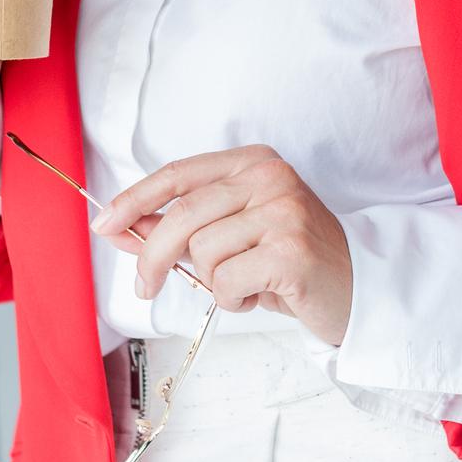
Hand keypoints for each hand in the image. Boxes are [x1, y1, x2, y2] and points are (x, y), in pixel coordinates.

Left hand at [89, 146, 353, 345]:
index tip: (103, 223)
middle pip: (181, 217)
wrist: (358, 287)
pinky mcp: (290, 250)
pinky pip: (225, 282)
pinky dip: (233, 299)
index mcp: (253, 162)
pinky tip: (261, 293)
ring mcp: (282, 210)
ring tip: (245, 283)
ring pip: (202, 253)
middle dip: (153, 258)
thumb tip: (121, 227)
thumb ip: (179, 227)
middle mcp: (269, 177)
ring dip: (213, 282)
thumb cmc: (290, 261)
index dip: (134, 199)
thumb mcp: (233, 234)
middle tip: (145, 287)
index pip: (178, 174)